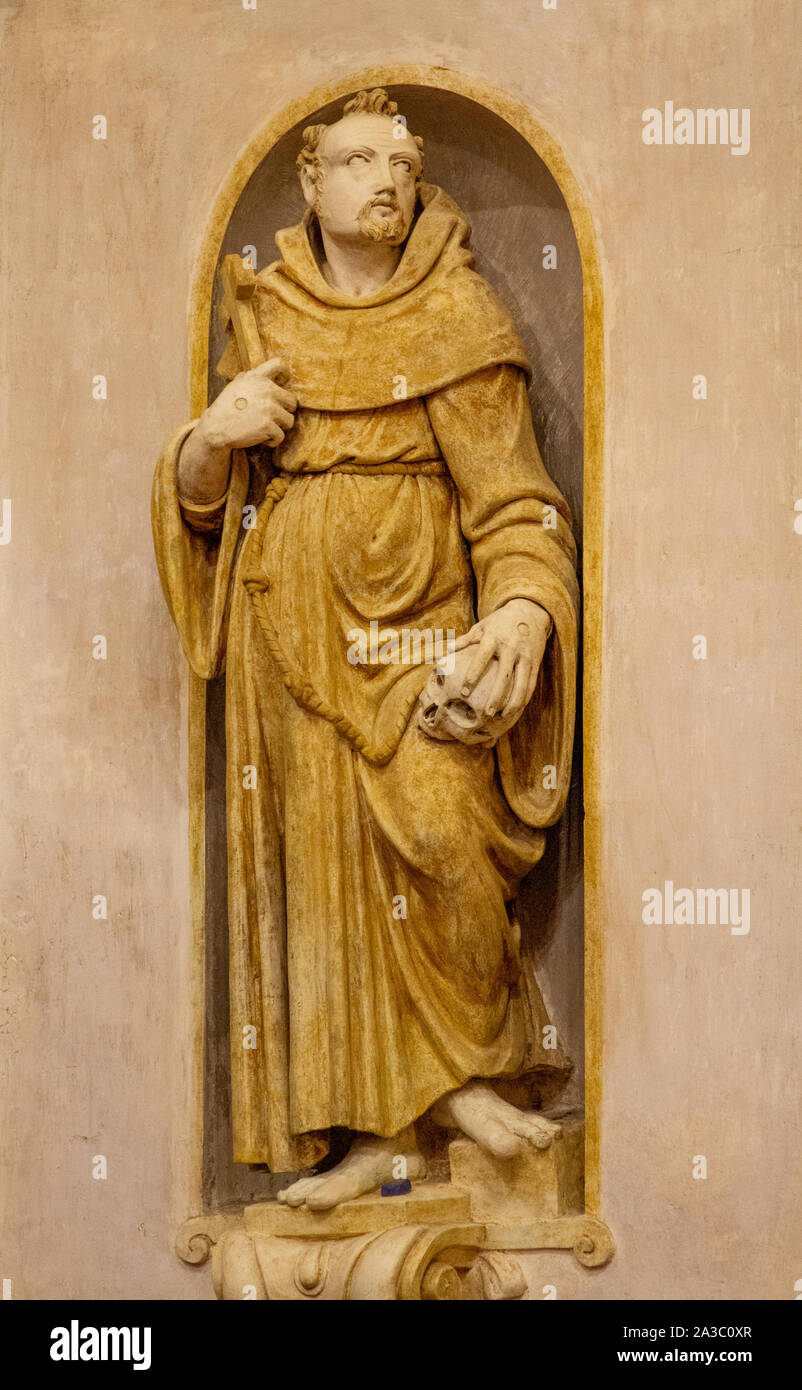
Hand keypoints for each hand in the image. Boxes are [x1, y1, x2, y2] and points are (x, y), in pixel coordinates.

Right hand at [198, 356, 296, 451]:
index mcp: (257, 378)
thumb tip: (266, 373)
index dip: (285, 373)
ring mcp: (268, 408)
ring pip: (289, 421)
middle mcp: (266, 390)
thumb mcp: (236, 385)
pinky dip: (272, 440)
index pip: (279, 364)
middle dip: (284, 411)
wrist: (214, 427)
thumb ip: (251, 378)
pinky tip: (261, 438)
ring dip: (279, 427)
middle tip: (271, 417)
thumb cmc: (226, 408)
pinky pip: (281, 436)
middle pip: (292, 401)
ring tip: (265, 428)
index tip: (284, 381)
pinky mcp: (268, 425)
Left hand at [453, 598, 551, 724]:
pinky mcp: (535, 661)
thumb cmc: (500, 621)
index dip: (473, 675)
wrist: (530, 611)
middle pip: (504, 676)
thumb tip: (445, 653)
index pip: (482, 658)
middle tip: (486, 714)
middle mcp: (511, 647)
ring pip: (521, 683)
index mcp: (494, 638)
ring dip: (513, 702)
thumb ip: (465, 640)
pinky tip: (516, 709)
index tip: (463, 691)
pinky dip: (524, 697)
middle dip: (496, 696)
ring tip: (503, 716)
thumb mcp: (482, 626)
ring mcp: (525, 656)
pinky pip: (531, 682)